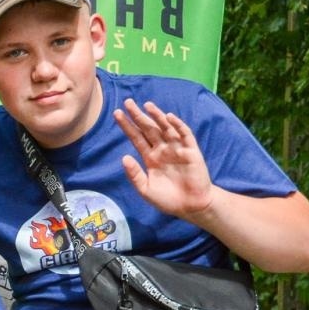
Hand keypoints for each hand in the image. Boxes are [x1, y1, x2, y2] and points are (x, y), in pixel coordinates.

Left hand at [114, 99, 216, 220]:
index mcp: (150, 157)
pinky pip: (184, 134)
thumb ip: (135, 175)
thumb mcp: (146, 190)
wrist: (191, 207)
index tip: (117, 113)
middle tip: (128, 102)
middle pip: (148, 129)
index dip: (127, 126)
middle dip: (138, 116)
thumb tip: (124, 157)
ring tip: (146, 105)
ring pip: (165, 128)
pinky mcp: (191, 151)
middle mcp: (162, 150)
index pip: (137, 137)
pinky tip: (168, 117)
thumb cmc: (168, 199)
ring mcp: (176, 148)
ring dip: (157, 116)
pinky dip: (177, 125)